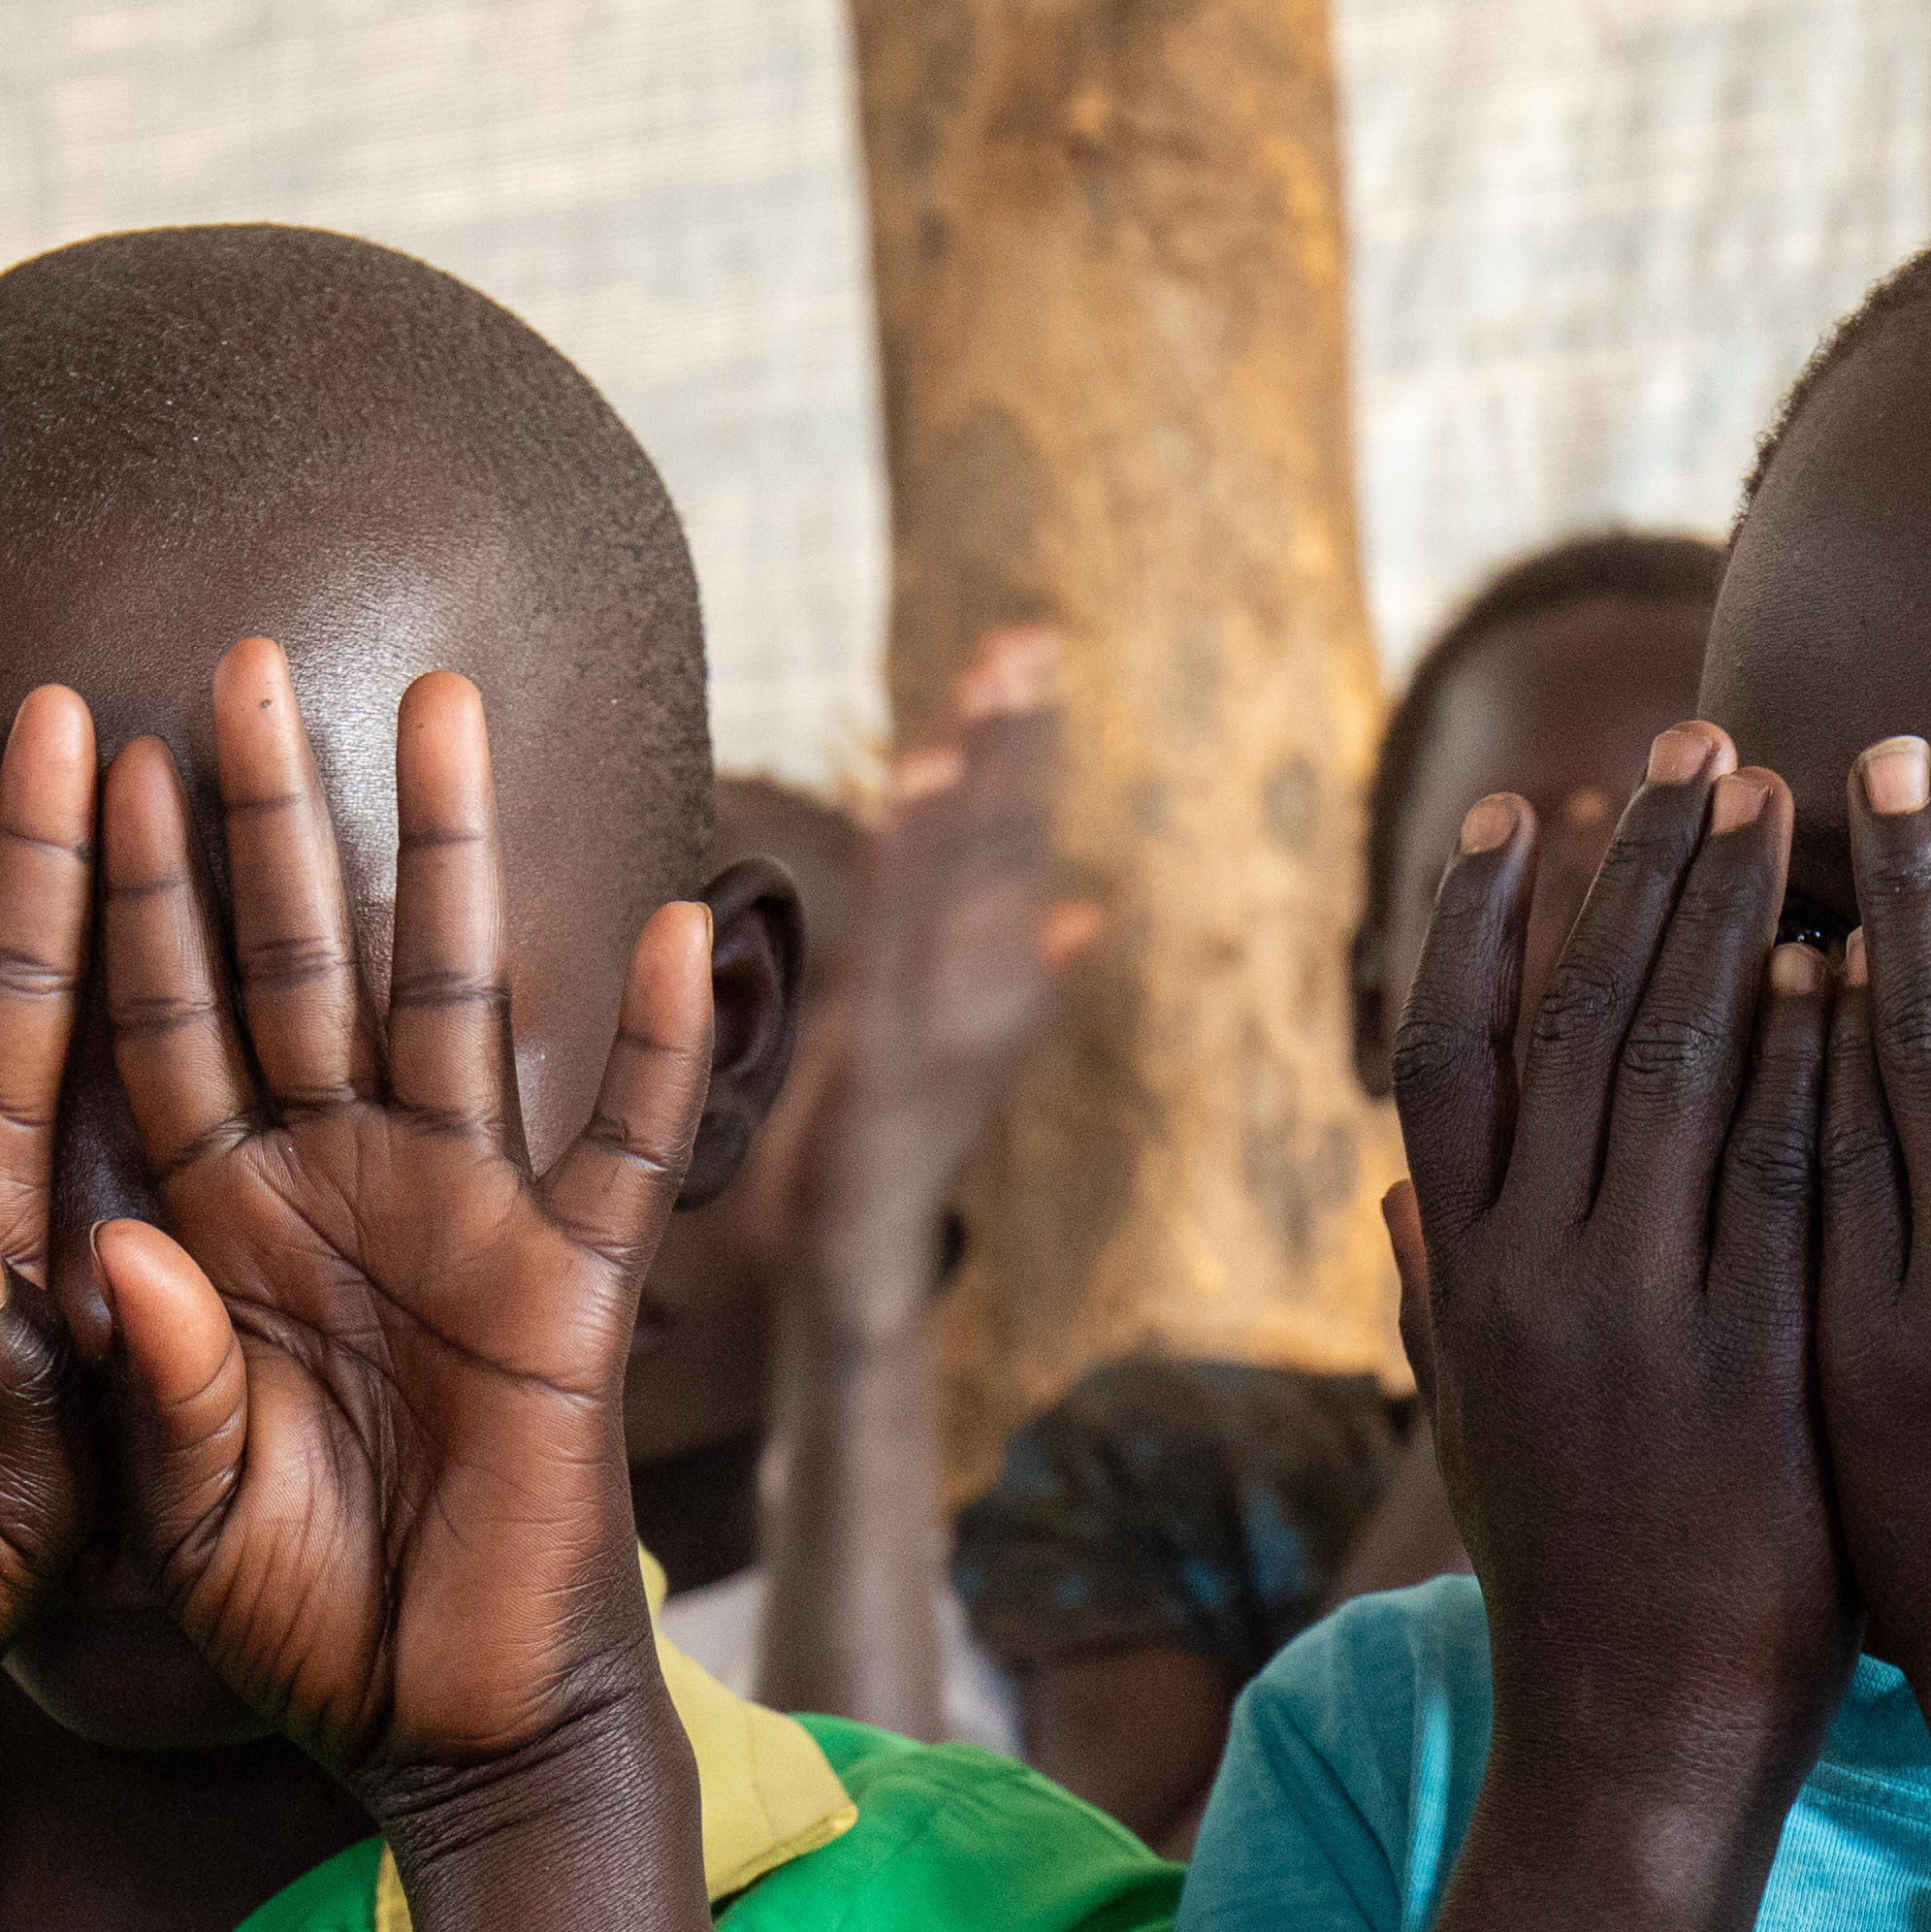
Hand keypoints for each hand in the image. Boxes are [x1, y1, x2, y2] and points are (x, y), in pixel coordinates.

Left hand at [87, 645, 716, 1808]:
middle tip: (240, 656)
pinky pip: (625, 1150)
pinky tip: (681, 928)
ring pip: (451, 1000)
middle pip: (296, 964)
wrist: (441, 1732)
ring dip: (451, 856)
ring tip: (445, 707)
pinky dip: (654, 1049)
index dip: (120, 898)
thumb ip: (136, 1377)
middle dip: (270, 815)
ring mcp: (463, 1225)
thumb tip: (96, 1246)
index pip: (157, 1025)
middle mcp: (337, 1192)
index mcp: (217, 1228)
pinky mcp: (573, 1295)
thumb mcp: (172, 1510)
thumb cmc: (294, 1627)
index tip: (76, 750)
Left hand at [790, 625, 1100, 1269]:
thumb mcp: (937, 1062)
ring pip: (962, 896)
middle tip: (1026, 640)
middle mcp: (970, 1003)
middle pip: (1000, 855)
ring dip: (976, 794)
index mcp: (975, 986)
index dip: (1019, 755)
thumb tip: (1082, 909)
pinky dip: (906, 875)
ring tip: (983, 697)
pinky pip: (896, 956)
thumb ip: (1011, 983)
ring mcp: (934, 1041)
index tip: (1025, 652)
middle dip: (1014, 747)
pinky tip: (910, 798)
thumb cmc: (872, 1174)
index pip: (1006, 851)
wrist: (847, 1291)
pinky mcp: (884, 1079)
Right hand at [1379, 723, 1845, 1820]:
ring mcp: (1636, 1312)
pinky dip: (1804, 1049)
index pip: (1445, 1050)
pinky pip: (1780, 1162)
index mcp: (1455, 1279)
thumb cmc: (1571, 1586)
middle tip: (1694, 742)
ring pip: (1669, 1058)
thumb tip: (1391, 1190)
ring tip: (1783, 795)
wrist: (1637, 1740)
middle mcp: (1526, 1275)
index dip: (1482, 917)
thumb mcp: (1472, 1435)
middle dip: (1628, 867)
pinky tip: (1854, 955)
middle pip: (1566, 1016)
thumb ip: (1429, 1300)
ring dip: (1722, 912)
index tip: (1527, 805)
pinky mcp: (1746, 1353)